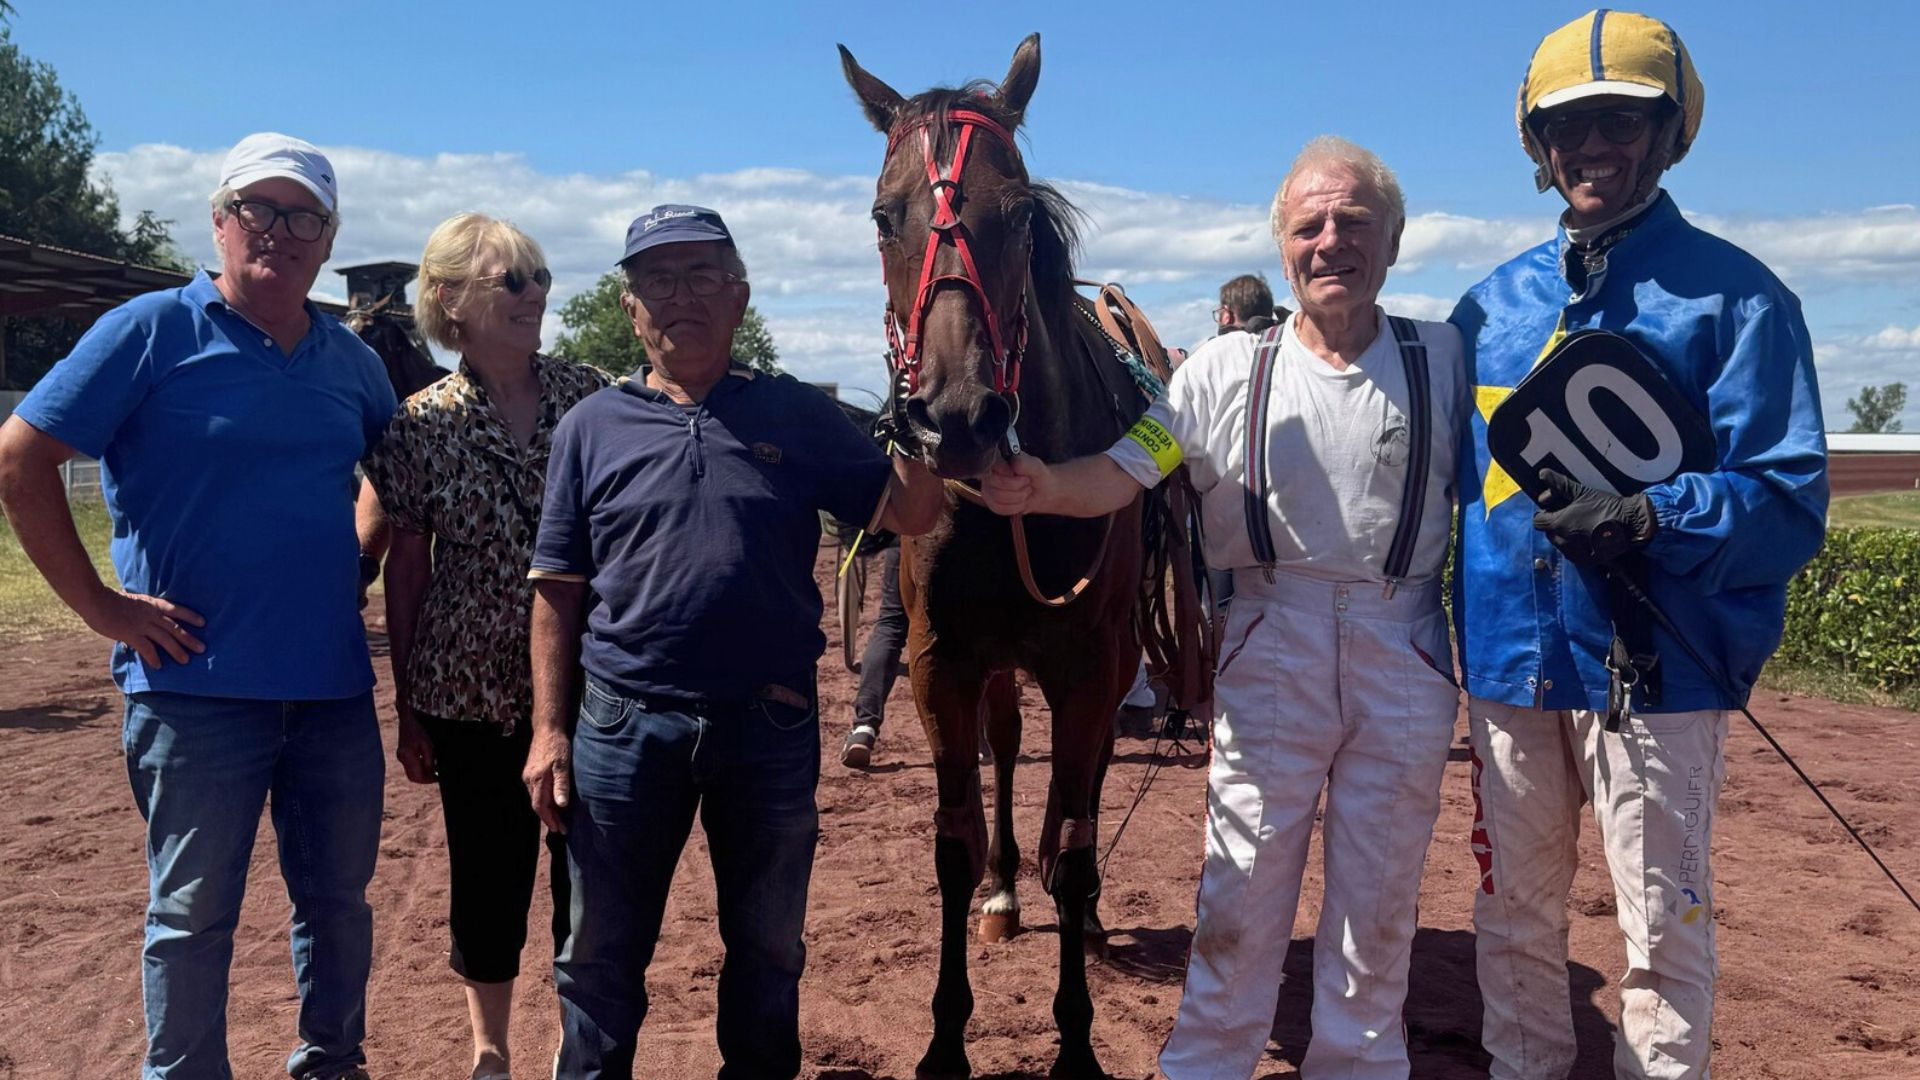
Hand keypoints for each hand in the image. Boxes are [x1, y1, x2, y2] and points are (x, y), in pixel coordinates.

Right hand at [82, 590, 205, 667]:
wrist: (95, 599)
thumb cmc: (109, 600)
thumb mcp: (131, 601)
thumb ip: (140, 611)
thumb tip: (144, 622)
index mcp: (151, 604)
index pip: (176, 609)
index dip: (190, 616)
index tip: (203, 622)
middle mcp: (150, 614)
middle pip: (175, 627)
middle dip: (189, 638)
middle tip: (202, 648)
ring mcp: (142, 624)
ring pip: (165, 639)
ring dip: (177, 651)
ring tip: (186, 660)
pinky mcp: (131, 633)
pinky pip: (146, 648)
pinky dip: (153, 657)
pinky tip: (159, 666)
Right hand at [395, 709, 436, 783]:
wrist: (407, 720)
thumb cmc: (419, 730)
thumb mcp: (427, 744)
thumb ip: (429, 760)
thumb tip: (432, 772)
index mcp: (407, 756)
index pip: (418, 776)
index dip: (429, 780)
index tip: (439, 778)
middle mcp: (402, 758)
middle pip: (413, 778)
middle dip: (425, 780)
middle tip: (437, 777)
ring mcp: (400, 757)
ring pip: (411, 774)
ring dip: (422, 775)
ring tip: (434, 772)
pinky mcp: (401, 755)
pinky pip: (410, 768)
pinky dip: (419, 770)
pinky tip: (428, 766)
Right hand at [522, 725, 572, 832]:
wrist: (547, 728)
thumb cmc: (557, 745)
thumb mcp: (563, 765)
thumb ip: (562, 785)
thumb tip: (561, 805)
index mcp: (537, 780)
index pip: (540, 807)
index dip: (549, 820)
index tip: (559, 829)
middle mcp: (529, 779)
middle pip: (537, 805)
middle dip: (549, 818)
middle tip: (561, 828)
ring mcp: (528, 775)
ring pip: (536, 798)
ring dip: (547, 809)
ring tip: (559, 818)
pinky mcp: (530, 771)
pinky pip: (536, 791)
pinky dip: (544, 799)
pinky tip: (553, 801)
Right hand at [982, 455, 1051, 515]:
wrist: (1044, 493)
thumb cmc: (1038, 476)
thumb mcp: (1037, 466)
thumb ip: (1025, 463)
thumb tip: (1013, 463)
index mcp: (999, 459)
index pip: (993, 466)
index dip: (1008, 474)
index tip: (1020, 475)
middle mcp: (990, 473)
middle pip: (995, 483)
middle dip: (1017, 486)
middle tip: (1026, 482)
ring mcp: (989, 488)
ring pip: (997, 497)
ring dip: (1018, 497)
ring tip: (1025, 491)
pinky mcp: (992, 502)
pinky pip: (999, 508)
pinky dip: (1015, 507)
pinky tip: (1020, 501)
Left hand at [1532, 469, 1657, 564]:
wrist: (1632, 524)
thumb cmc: (1606, 507)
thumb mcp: (1582, 492)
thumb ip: (1559, 484)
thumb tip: (1542, 473)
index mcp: (1558, 524)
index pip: (1538, 521)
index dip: (1545, 512)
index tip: (1556, 507)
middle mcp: (1563, 542)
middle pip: (1549, 532)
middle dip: (1556, 523)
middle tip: (1571, 514)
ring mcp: (1575, 554)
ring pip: (1560, 544)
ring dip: (1565, 535)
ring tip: (1582, 524)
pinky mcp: (1587, 562)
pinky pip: (1573, 554)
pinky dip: (1576, 546)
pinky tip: (1588, 536)